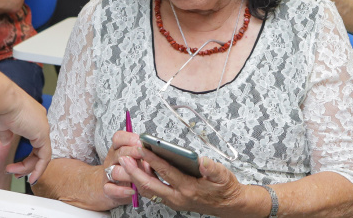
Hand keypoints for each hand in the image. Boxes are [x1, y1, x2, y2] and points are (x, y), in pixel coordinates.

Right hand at [0, 91, 50, 184]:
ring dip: (27, 168)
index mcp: (30, 115)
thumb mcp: (1, 123)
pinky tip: (31, 178)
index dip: (26, 154)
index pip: (34, 139)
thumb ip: (6, 133)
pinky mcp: (43, 133)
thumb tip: (6, 142)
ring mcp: (42, 126)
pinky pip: (45, 156)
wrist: (0, 99)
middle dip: (27, 164)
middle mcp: (39, 120)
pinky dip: (39, 169)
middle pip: (38, 148)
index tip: (15, 164)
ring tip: (14, 173)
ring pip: (41, 154)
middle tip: (16, 173)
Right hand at [100, 131, 147, 206]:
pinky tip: (132, 191)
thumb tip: (153, 152)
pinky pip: (110, 189)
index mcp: (118, 149)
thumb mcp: (136, 159)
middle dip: (133, 152)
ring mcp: (108, 174)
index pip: (118, 138)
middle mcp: (112, 160)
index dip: (129, 138)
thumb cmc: (129, 170)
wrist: (114, 187)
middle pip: (119, 152)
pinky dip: (121, 191)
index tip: (141, 142)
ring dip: (127, 172)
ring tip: (139, 175)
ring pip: (114, 171)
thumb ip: (143, 155)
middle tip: (143, 155)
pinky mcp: (108, 189)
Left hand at [120, 149, 246, 215]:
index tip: (141, 148)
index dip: (152, 159)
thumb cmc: (225, 188)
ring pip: (149, 191)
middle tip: (123, 158)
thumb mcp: (224, 176)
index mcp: (189, 188)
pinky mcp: (173, 201)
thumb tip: (202, 161)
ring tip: (127, 162)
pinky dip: (144, 182)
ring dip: (136, 177)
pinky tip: (140, 171)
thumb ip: (212, 168)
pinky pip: (154, 193)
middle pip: (150, 185)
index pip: (166, 172)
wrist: (229, 206)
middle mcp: (178, 197)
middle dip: (134, 172)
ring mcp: (174, 201)